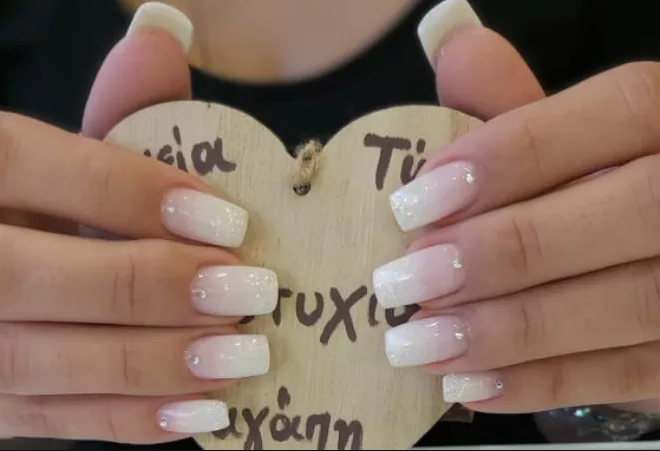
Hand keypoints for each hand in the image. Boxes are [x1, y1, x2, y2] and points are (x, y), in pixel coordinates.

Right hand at [0, 4, 275, 442]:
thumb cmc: (30, 200)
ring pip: (38, 360)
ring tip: (240, 356)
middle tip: (249, 293)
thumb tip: (166, 33)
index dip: (132, 194)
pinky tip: (199, 410)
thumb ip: (112, 109)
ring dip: (150, 363)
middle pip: (30, 278)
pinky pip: (47, 420)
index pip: (34, 169)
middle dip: (149, 286)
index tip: (230, 219)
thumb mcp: (56, 152)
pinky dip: (126, 420)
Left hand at [375, 0, 659, 414]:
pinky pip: (633, 376)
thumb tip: (457, 47)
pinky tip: (468, 386)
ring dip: (512, 330)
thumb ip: (520, 104)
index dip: (514, 153)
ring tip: (418, 343)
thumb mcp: (573, 139)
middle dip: (507, 250)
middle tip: (405, 280)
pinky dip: (544, 384)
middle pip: (631, 213)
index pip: (618, 115)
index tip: (416, 196)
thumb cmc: (602, 181)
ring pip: (632, 305)